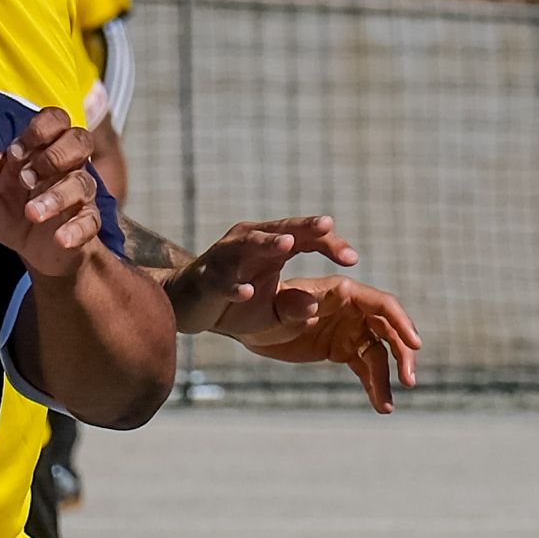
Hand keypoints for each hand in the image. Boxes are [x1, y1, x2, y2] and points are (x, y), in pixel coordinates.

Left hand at [0, 107, 107, 282]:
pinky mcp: (85, 224)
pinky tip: (60, 239)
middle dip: (54, 156)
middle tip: (26, 179)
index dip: (39, 129)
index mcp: (43, 147)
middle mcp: (67, 165)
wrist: (26, 248)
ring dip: (57, 196)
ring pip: (82, 183)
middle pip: (80, 140)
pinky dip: (77, 230)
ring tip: (31, 213)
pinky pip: (91, 221)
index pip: (56, 119)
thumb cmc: (8, 206)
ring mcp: (79, 194)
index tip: (14, 153)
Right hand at [167, 216, 358, 340]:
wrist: (185, 305)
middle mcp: (250, 242)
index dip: (330, 244)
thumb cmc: (235, 304)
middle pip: (282, 230)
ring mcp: (227, 258)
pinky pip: (223, 283)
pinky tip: (246, 293)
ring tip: (288, 245)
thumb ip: (296, 307)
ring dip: (268, 244)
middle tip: (327, 226)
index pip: (307, 238)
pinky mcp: (208, 280)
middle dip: (305, 228)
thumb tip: (316, 311)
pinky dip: (235, 287)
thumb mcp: (272, 310)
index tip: (353, 259)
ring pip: (250, 246)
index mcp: (272, 245)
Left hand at [224, 276, 423, 412]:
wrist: (247, 322)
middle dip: (403, 354)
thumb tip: (314, 305)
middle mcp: (353, 309)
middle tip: (409, 380)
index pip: (383, 305)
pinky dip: (374, 385)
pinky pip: (365, 368)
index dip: (402, 322)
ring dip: (387, 378)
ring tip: (386, 407)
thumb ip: (295, 306)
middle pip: (390, 330)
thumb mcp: (276, 308)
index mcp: (343, 291)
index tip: (415, 344)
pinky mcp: (343, 349)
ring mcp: (350, 330)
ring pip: (380, 354)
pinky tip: (380, 405)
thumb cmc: (261, 307)